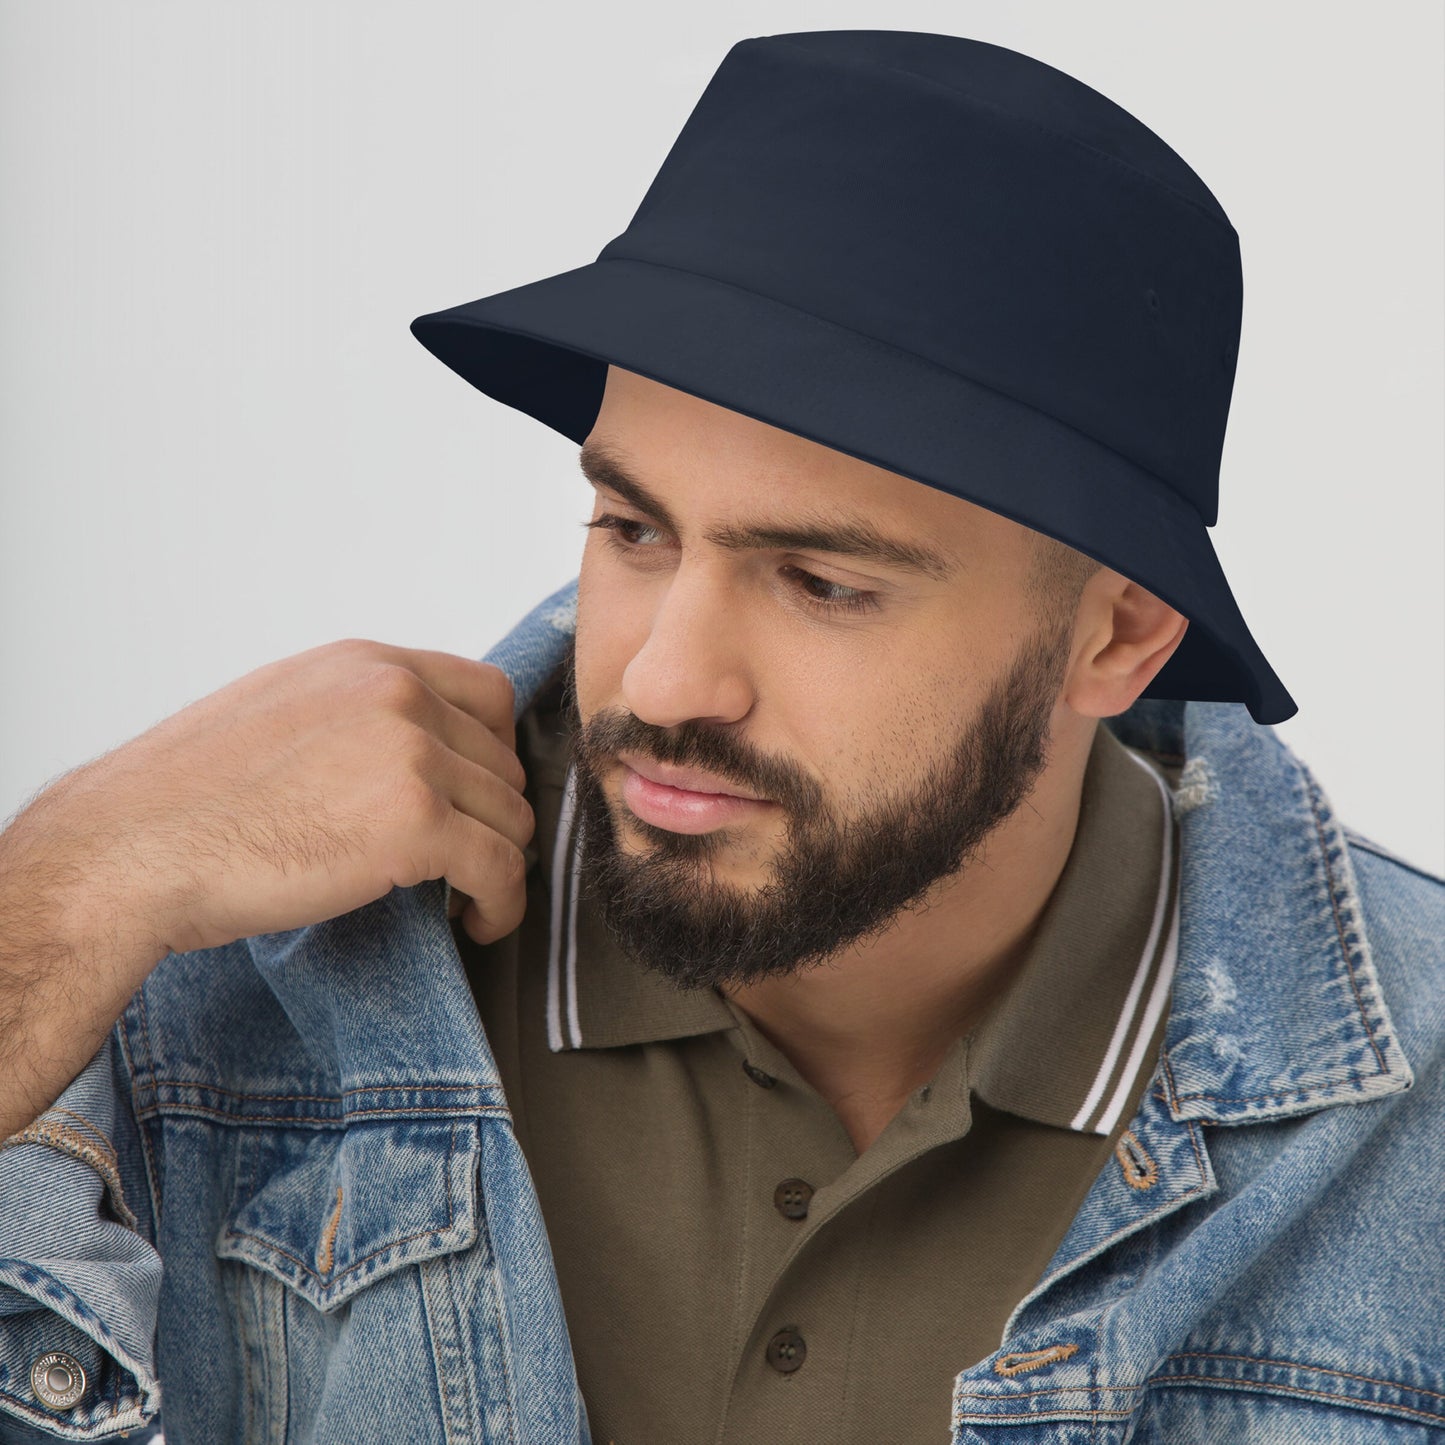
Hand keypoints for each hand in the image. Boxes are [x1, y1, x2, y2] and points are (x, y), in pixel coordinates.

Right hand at [37, 640, 533, 955]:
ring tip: (466, 897)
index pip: (487, 694)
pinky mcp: (415, 824)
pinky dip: (502, 904)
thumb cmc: (184, 802)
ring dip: (500, 863)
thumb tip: (408, 752)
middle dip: (492, 817)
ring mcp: (410, 755)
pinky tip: (476, 922)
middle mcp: (397, 694)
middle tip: (467, 862)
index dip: (495, 754)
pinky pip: (501, 867)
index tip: (478, 798)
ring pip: (510, 816)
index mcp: (365, 664)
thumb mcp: (279, 713)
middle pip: (503, 761)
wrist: (127, 853)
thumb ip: (353, 715)